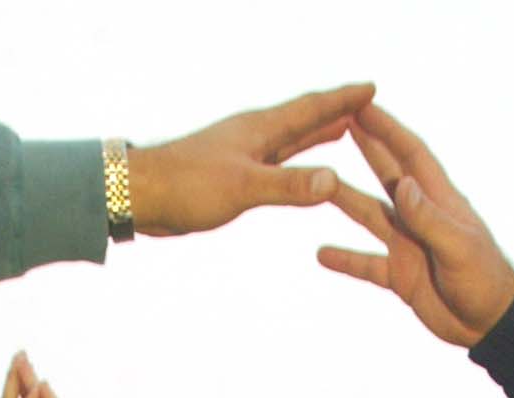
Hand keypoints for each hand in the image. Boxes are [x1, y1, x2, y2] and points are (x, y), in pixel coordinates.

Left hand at [128, 84, 374, 235]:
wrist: (142, 194)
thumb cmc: (187, 186)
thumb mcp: (244, 188)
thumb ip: (288, 185)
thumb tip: (333, 181)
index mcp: (261, 129)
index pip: (311, 108)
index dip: (342, 100)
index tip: (372, 88)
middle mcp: (255, 134)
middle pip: (304, 118)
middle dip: (336, 110)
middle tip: (366, 102)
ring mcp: (243, 152)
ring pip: (290, 138)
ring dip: (316, 133)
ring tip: (340, 127)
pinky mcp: (232, 172)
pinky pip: (274, 161)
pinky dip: (293, 158)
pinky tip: (292, 166)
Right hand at [318, 104, 513, 347]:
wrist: (489, 323)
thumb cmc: (484, 279)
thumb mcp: (457, 247)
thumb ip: (428, 218)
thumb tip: (402, 185)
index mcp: (439, 200)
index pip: (409, 155)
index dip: (387, 130)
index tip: (363, 107)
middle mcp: (419, 216)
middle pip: (386, 174)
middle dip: (365, 147)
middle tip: (337, 123)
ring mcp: (408, 244)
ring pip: (370, 215)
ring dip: (345, 199)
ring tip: (317, 184)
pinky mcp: (399, 275)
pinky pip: (366, 264)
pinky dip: (345, 259)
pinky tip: (321, 254)